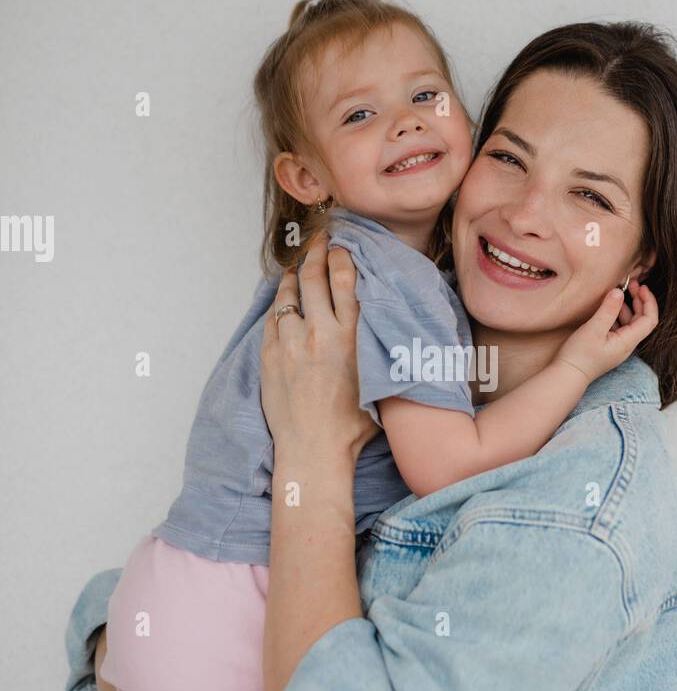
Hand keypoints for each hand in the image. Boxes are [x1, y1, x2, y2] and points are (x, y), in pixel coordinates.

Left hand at [260, 236, 380, 463]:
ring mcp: (291, 343)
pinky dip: (280, 303)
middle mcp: (320, 333)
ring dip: (294, 273)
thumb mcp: (380, 380)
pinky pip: (273, 318)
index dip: (341, 256)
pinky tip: (284, 297)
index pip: (344, 279)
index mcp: (352, 337)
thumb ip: (382, 348)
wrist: (314, 450)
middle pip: (314, 277)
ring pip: (288, 293)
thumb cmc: (353, 425)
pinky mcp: (270, 356)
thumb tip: (391, 325)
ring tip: (299, 262)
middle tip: (319, 240)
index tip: (342, 246)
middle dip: (316, 252)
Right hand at [555, 277, 657, 382]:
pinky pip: (619, 328)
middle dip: (639, 301)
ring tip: (619, 293)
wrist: (568, 376)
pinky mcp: (609, 347)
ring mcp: (618, 347)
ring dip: (628, 307)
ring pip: (630, 323)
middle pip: (641, 320)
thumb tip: (619, 291)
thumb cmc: (579, 355)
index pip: (649, 320)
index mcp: (628, 342)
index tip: (642, 287)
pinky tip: (608, 308)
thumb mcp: (593, 329)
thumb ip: (608, 309)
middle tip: (632, 285)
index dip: (649, 302)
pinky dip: (618, 315)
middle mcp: (626, 345)